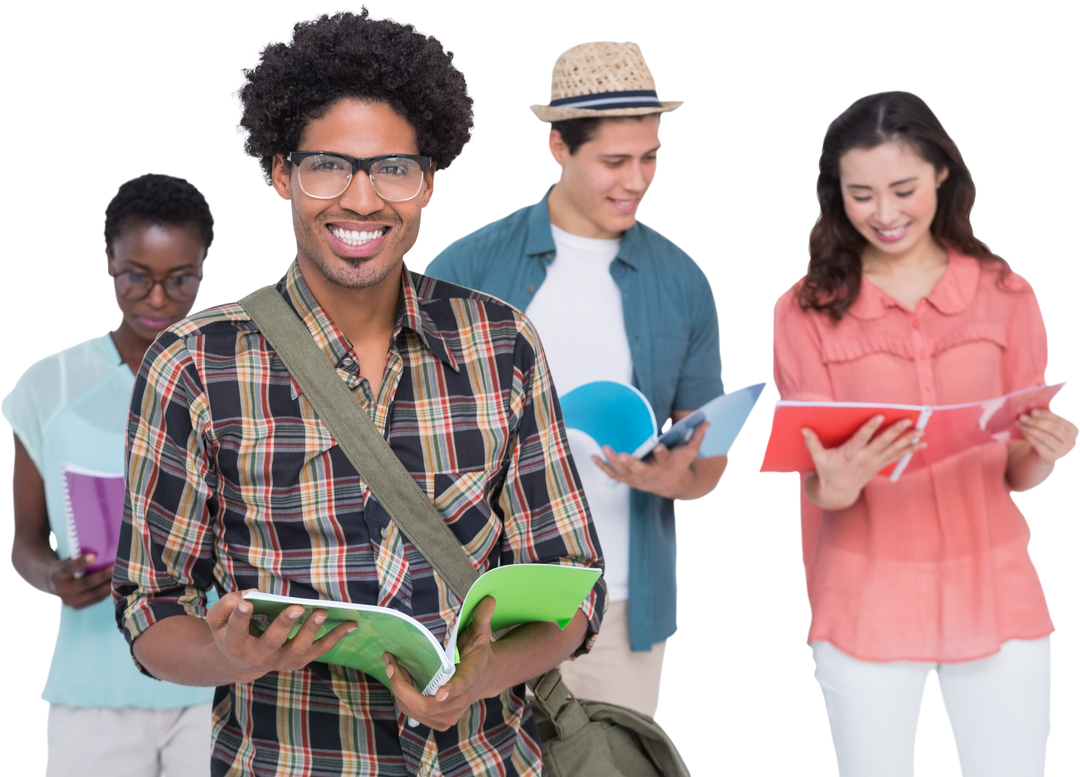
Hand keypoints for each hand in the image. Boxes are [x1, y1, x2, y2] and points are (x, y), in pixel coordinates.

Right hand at [48, 554, 113, 608]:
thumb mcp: (66, 561)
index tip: (94, 555)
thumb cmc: (64, 568)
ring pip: (93, 594)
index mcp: (56, 576)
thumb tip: (100, 550)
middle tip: (116, 567)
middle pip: (85, 583)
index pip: (68, 569)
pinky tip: (116, 585)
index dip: (80, 563)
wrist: (52, 585)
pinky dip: (107, 593)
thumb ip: (78, 558)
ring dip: (108, 585)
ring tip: (121, 577)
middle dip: (103, 575)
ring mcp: (69, 601)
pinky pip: (96, 600)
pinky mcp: (77, 607)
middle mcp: (61, 591)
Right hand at [205, 590, 356, 683]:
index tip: (247, 602)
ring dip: (312, 631)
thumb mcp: (217, 619)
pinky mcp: (298, 661)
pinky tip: (351, 624)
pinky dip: (335, 638)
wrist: (239, 662)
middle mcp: (258, 657)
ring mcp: (280, 661)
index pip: (236, 630)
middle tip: (296, 607)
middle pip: (271, 642)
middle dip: (284, 625)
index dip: (240, 617)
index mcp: (234, 644)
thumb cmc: (230, 632)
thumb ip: (227, 606)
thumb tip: (249, 596)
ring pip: (298, 649)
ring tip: (323, 611)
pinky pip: (318, 650)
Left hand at [383, 595, 498, 730]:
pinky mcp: (439, 721)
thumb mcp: (481, 633)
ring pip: (414, 710)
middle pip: (425, 704)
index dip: (450, 690)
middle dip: (402, 686)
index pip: (461, 685)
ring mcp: (449, 715)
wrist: (485, 678)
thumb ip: (481, 617)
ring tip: (393, 667)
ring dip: (398, 690)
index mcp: (470, 677)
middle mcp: (460, 701)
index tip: (440, 693)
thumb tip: (488, 598)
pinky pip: (413, 713)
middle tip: (390, 664)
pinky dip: (402, 698)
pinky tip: (401, 680)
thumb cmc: (478, 653)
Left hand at [592, 422, 707, 499]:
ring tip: (605, 448)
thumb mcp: (690, 452)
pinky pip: (613, 474)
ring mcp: (637, 478)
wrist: (672, 486)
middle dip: (631, 463)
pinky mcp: (628, 480)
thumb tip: (706, 421)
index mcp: (666, 465)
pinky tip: (593, 456)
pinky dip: (602, 466)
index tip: (659, 445)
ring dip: (612, 462)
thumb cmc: (680, 464)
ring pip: (623, 472)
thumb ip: (696, 436)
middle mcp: (650, 473)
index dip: (662, 453)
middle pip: (639, 469)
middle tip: (623, 455)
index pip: (665, 458)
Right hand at [802, 415, 925, 510]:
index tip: (879, 416)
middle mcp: (864, 458)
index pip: (861, 438)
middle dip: (895, 432)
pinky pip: (897, 456)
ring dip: (908, 441)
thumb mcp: (818, 458)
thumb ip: (812, 442)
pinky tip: (921, 443)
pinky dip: (909, 450)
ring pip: (893, 450)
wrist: (838, 493)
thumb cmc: (828, 471)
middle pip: (882, 443)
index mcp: (849, 453)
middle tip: (907, 421)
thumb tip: (803, 428)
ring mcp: (874, 463)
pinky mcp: (880, 465)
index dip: (870, 427)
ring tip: (921, 432)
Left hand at [1015, 408, 1078, 464]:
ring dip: (1030, 429)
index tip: (1032, 411)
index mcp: (1075, 428)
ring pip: (1045, 437)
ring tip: (1019, 423)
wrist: (1044, 454)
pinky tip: (1022, 431)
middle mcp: (1073, 440)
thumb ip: (1046, 417)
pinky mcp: (1053, 458)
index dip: (1046, 414)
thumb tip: (1036, 410)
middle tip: (1022, 417)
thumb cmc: (1047, 434)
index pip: (1060, 419)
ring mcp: (1064, 451)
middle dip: (1036, 421)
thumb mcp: (1049, 425)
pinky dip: (1029, 437)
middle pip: (1053, 428)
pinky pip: (1039, 445)